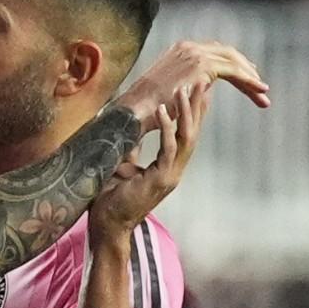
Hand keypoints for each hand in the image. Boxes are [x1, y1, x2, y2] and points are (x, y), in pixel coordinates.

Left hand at [90, 83, 210, 240]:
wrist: (108, 226)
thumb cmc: (110, 199)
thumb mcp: (122, 166)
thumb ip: (130, 149)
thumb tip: (127, 130)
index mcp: (167, 166)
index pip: (184, 134)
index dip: (191, 112)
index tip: (195, 89)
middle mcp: (173, 169)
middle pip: (192, 132)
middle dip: (196, 106)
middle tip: (200, 81)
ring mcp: (170, 175)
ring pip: (186, 138)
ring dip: (186, 112)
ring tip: (185, 89)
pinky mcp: (161, 180)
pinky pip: (168, 149)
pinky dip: (167, 128)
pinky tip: (165, 110)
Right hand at [115, 40, 267, 133]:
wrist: (135, 111)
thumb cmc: (149, 108)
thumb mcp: (172, 91)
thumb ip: (191, 85)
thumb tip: (205, 90)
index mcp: (180, 50)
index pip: (215, 53)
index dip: (233, 66)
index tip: (247, 80)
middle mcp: (188, 47)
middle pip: (227, 54)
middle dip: (246, 71)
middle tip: (260, 88)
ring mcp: (195, 53)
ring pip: (233, 61)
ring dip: (250, 78)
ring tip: (263, 94)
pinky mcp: (201, 65)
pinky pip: (233, 71)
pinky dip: (248, 81)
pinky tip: (259, 91)